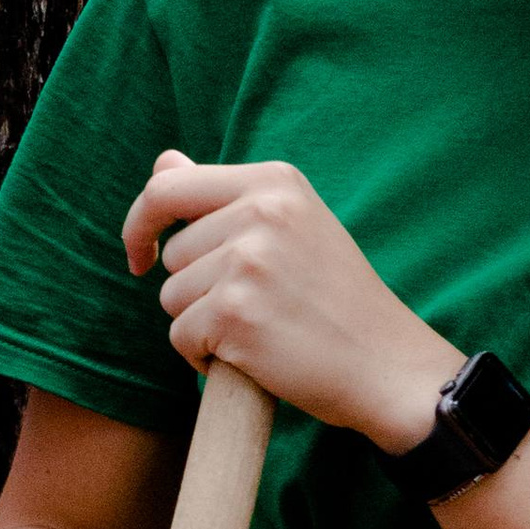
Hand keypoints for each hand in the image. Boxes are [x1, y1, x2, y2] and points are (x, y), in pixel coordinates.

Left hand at [123, 154, 457, 450]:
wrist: (387, 365)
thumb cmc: (338, 301)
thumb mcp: (292, 227)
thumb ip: (226, 197)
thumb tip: (163, 163)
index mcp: (274, 181)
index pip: (168, 186)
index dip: (142, 223)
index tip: (142, 256)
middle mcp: (260, 212)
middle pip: (173, 253)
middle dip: (196, 289)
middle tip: (254, 308)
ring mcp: (247, 262)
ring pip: (172, 297)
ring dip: (201, 325)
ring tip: (259, 331)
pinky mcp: (236, 314)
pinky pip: (181, 337)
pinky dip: (203, 358)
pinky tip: (251, 358)